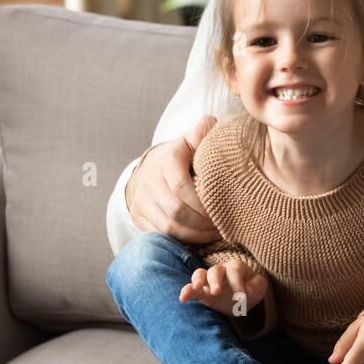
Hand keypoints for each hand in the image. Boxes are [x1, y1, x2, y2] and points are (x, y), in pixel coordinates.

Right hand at [126, 116, 220, 244]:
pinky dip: (182, 240)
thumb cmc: (180, 156)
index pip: (181, 186)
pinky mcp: (139, 217)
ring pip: (168, 227)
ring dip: (195, 235)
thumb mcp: (190, 142)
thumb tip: (208, 122)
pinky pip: (160, 235)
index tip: (222, 208)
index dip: (202, 202)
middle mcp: (149, 182)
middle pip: (176, 211)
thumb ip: (201, 134)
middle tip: (224, 227)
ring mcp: (141, 201)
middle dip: (203, 223)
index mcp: (165, 161)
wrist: (149, 169)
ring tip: (215, 234)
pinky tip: (200, 239)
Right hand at [178, 259, 266, 317]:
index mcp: (236, 268)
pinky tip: (183, 298)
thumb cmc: (251, 290)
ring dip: (197, 280)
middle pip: (215, 270)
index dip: (237, 281)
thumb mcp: (259, 287)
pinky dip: (186, 291)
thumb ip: (257, 285)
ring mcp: (209, 281)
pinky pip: (191, 288)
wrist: (241, 300)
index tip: (241, 296)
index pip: (235, 270)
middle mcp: (221, 271)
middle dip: (215, 280)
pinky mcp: (201, 292)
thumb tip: (246, 288)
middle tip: (216, 292)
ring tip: (197, 288)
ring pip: (200, 274)